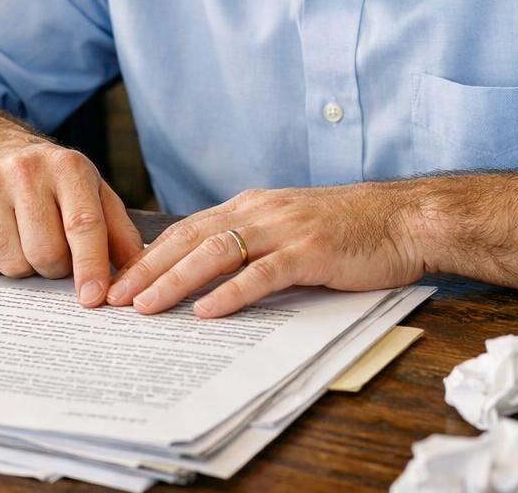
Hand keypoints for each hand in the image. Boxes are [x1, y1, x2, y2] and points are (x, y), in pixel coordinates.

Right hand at [0, 138, 142, 307]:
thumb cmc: (53, 183)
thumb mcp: (93, 193)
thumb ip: (117, 232)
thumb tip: (135, 274)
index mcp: (67, 166)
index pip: (83, 224)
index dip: (90, 266)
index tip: (94, 298)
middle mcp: (25, 171)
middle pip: (46, 252)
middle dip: (56, 268)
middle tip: (56, 253)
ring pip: (13, 264)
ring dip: (26, 268)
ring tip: (27, 241)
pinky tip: (1, 239)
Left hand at [105, 183, 424, 317]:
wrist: (405, 218)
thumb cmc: (351, 229)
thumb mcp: (291, 227)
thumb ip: (253, 242)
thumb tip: (210, 275)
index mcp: (252, 206)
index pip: (187, 230)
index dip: (149, 255)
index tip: (118, 281)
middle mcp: (260, 211)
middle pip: (190, 239)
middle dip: (147, 269)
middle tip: (112, 298)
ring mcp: (285, 230)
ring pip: (216, 252)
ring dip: (175, 281)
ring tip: (145, 306)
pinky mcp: (311, 251)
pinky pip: (263, 273)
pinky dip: (232, 292)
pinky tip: (208, 311)